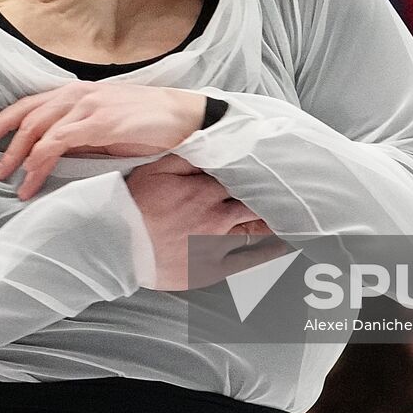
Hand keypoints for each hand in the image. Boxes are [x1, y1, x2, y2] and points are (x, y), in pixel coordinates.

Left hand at [0, 82, 206, 199]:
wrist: (184, 116)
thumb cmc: (149, 123)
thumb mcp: (107, 125)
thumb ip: (81, 133)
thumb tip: (56, 153)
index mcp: (79, 91)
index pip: (32, 102)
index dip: (6, 119)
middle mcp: (78, 94)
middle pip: (29, 117)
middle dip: (7, 143)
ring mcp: (88, 106)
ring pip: (39, 130)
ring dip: (19, 157)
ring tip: (9, 179)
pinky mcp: (99, 122)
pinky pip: (58, 143)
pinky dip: (39, 161)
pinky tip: (32, 178)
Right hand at [124, 155, 283, 290]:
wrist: (115, 244)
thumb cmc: (132, 206)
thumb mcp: (156, 169)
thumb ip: (188, 157)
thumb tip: (213, 144)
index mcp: (206, 190)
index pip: (244, 178)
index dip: (261, 174)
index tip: (280, 169)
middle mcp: (217, 217)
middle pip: (255, 204)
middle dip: (272, 197)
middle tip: (293, 192)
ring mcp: (216, 245)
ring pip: (256, 230)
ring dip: (274, 221)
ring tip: (297, 216)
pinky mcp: (211, 269)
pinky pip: (248, 260)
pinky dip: (269, 252)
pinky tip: (285, 246)